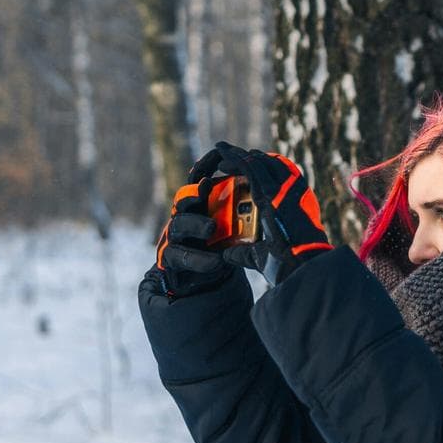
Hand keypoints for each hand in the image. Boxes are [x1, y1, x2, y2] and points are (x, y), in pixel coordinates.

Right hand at [152, 162, 234, 297]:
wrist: (204, 285)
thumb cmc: (222, 250)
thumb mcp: (237, 231)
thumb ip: (246, 215)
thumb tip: (271, 200)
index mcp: (201, 205)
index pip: (199, 179)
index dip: (205, 166)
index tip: (217, 157)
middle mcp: (185, 216)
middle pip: (185, 198)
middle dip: (195, 191)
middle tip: (206, 187)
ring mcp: (176, 237)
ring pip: (179, 224)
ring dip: (195, 223)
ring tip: (211, 228)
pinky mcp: (170, 259)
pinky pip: (181, 256)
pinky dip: (199, 259)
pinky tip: (216, 262)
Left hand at [208, 141, 332, 284]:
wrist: (300, 264)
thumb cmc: (288, 264)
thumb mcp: (263, 254)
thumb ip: (244, 251)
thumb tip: (226, 254)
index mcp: (295, 203)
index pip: (279, 177)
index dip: (260, 169)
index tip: (243, 169)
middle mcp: (293, 191)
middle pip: (267, 164)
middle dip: (247, 157)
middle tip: (229, 154)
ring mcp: (283, 189)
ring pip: (258, 162)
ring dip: (237, 156)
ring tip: (221, 151)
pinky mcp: (270, 191)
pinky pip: (250, 168)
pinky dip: (235, 162)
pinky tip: (222, 160)